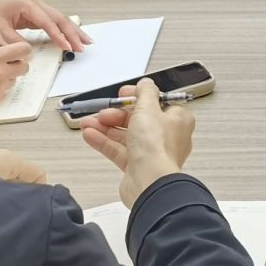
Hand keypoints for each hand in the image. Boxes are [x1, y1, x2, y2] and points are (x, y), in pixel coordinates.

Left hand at [0, 0, 91, 53]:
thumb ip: (12, 40)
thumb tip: (28, 53)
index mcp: (26, 5)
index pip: (46, 21)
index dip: (58, 35)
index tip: (67, 47)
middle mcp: (36, 4)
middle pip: (59, 18)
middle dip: (72, 32)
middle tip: (83, 46)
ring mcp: (39, 9)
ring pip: (61, 19)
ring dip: (73, 31)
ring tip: (86, 42)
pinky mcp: (38, 15)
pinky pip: (55, 22)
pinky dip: (66, 30)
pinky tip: (74, 38)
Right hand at [79, 78, 197, 206]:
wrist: (149, 182)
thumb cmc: (156, 147)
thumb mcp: (148, 109)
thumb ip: (145, 93)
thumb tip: (146, 83)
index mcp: (177, 120)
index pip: (157, 103)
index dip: (138, 97)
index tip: (123, 94)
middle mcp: (167, 136)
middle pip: (138, 120)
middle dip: (116, 114)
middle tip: (102, 112)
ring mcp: (151, 153)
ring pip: (126, 136)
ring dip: (106, 128)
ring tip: (87, 123)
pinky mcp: (137, 166)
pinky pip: (119, 150)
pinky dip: (104, 142)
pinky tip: (89, 135)